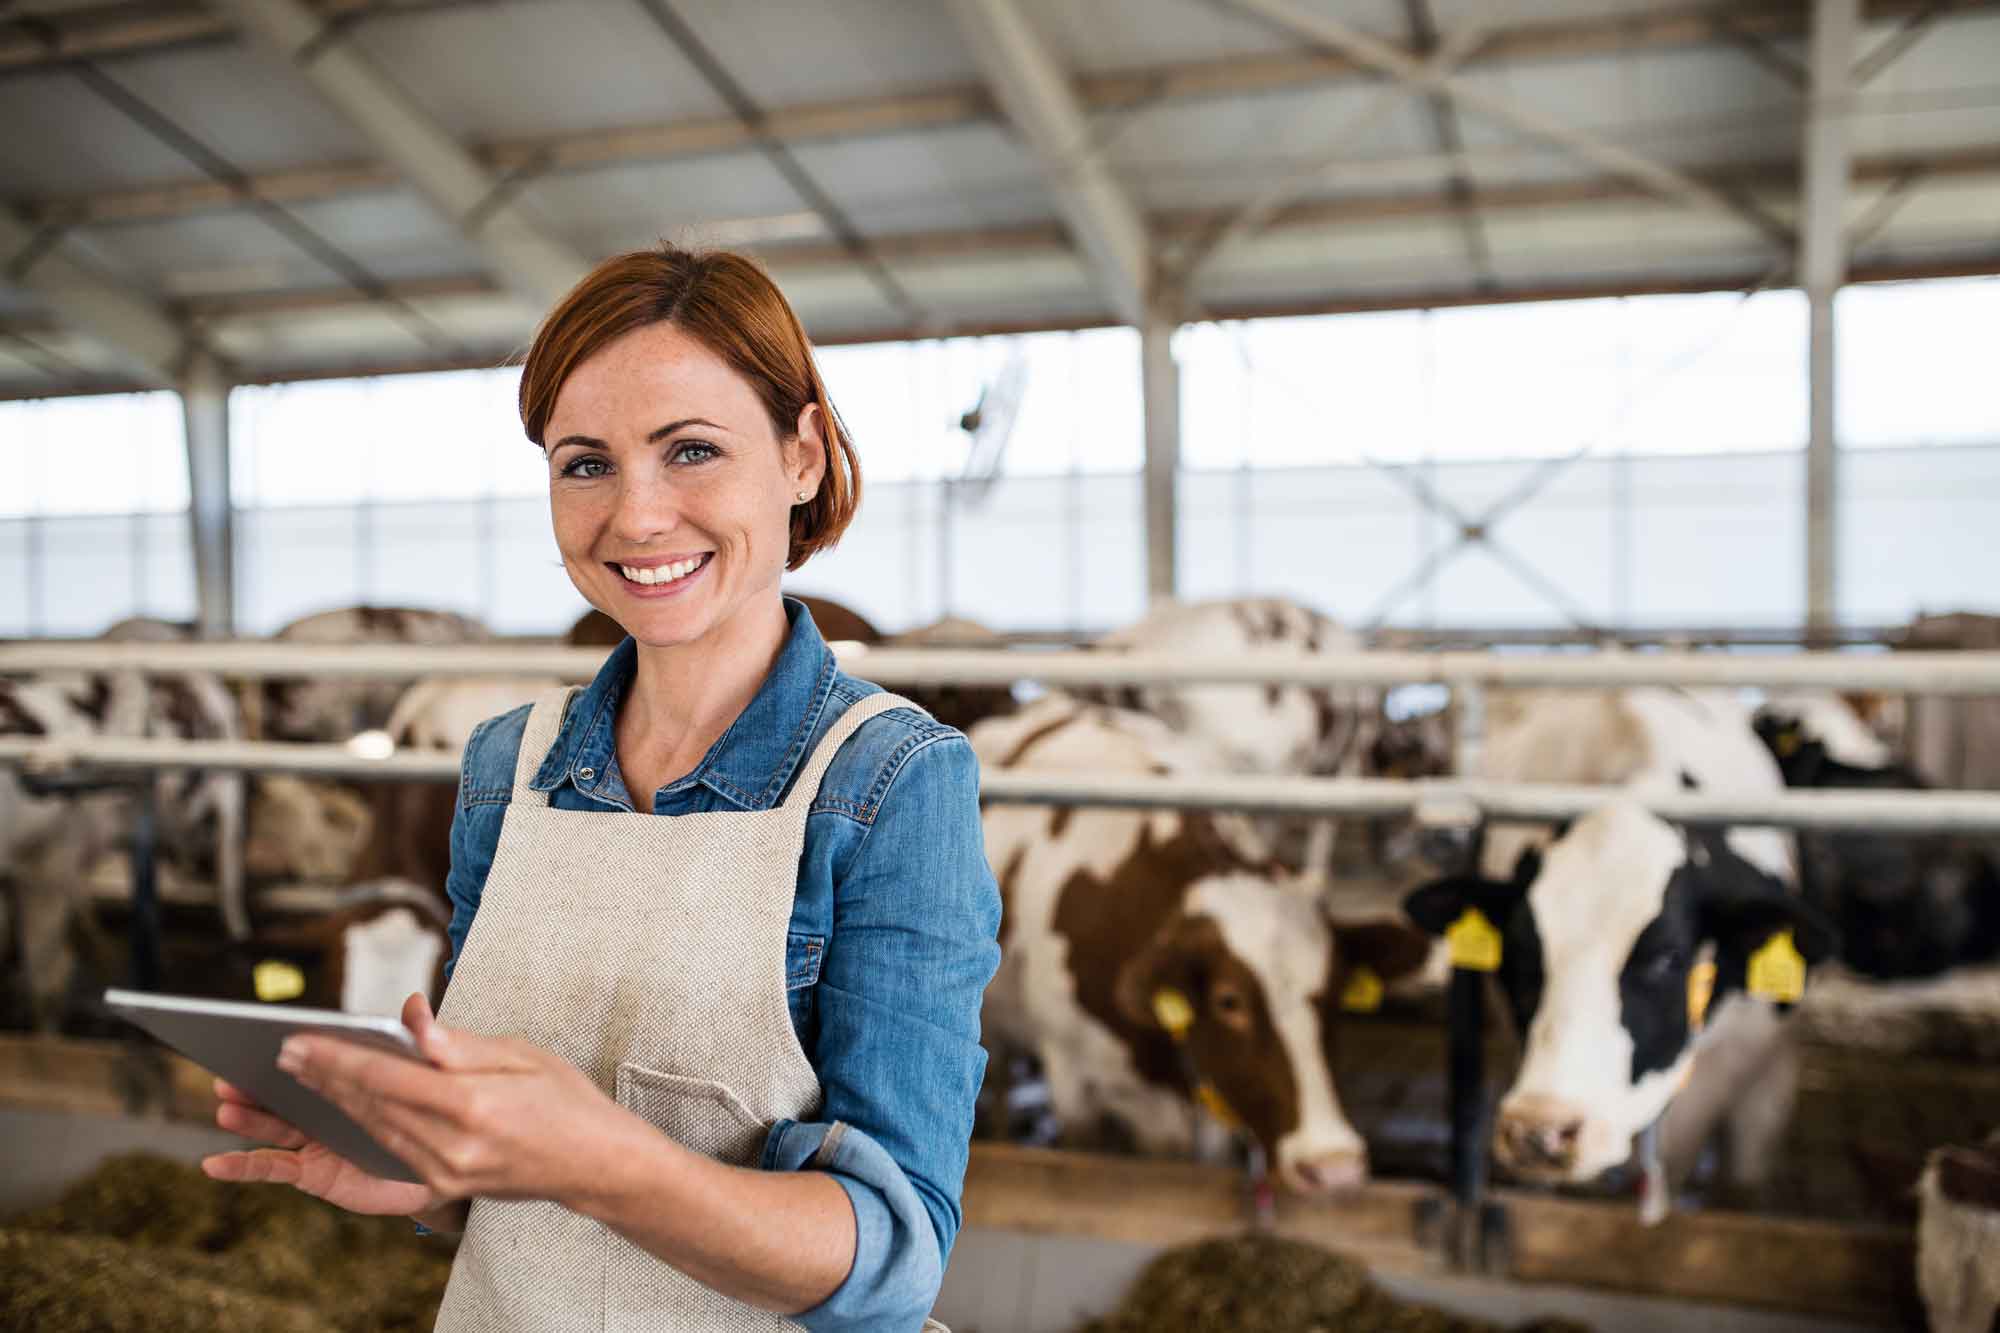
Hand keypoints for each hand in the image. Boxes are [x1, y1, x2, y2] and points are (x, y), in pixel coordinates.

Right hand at [201, 995, 447, 1216]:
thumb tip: (417, 1003)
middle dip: (255, 1079)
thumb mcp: (443, 1073)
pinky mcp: (312, 1171)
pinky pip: (272, 1167)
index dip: (298, 1049)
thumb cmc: (438, 1115)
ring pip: (273, 1125)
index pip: (319, 1058)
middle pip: (285, 1089)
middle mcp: (325, 1104)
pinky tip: (214, 1164)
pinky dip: (241, 1166)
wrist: (446, 1169)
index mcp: (351, 1075)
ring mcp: (314, 1138)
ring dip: (246, 1117)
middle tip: (229, 1067)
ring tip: (227, 1106)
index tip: (269, 1036)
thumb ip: (430, 1039)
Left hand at [244, 990, 636, 1208]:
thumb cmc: (565, 1101)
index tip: (299, 1041)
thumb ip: (458, 1042)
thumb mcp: (521, 1055)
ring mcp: (446, 1172)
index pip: (386, 1078)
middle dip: (322, 1078)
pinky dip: (360, 1125)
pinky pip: (390, 1151)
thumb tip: (411, 1016)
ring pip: (373, 1131)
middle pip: (370, 1106)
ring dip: (331, 1103)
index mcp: (472, 1106)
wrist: (594, 1163)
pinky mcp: (444, 1186)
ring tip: (298, 1077)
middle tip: (283, 1054)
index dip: (336, 1059)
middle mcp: (452, 1146)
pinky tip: (339, 1108)